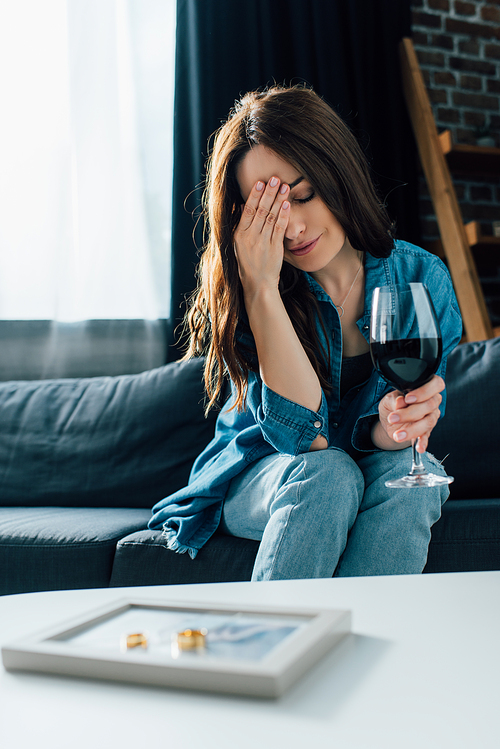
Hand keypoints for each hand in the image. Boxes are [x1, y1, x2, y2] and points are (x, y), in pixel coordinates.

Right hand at [233, 177, 289, 294]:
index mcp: (239, 235)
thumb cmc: (248, 262)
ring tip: (284, 186)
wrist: (257, 283)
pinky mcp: (274, 248)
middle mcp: (250, 237)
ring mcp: (262, 243)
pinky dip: (283, 215)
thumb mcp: (239, 244)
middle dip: (268, 193)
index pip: (247, 210)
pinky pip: (279, 228)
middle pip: (260, 210)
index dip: (254, 195)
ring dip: (278, 200)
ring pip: (270, 217)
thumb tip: (241, 205)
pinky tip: (287, 204)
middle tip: (275, 178)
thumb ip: (242, 224)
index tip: (260, 183)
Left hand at [378, 375, 444, 452]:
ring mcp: (431, 417)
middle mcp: (432, 402)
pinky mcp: (426, 431)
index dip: (424, 392)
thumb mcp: (388, 399)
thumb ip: (394, 399)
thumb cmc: (392, 404)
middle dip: (410, 413)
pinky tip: (419, 447)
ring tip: (397, 434)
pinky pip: (427, 437)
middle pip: (429, 405)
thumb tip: (400, 402)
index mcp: (425, 388)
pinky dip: (423, 442)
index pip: (435, 384)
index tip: (408, 399)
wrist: (389, 420)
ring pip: (428, 422)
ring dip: (412, 429)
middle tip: (393, 418)